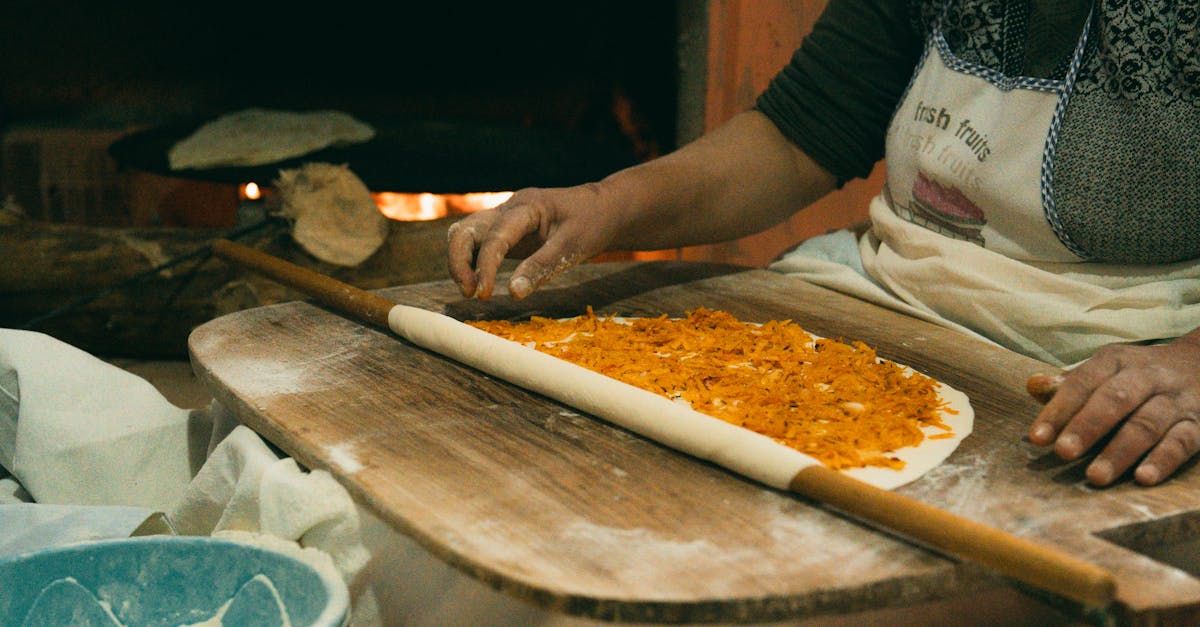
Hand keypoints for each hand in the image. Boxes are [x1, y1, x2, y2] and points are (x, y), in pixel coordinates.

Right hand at [447, 183, 622, 299]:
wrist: (603, 208)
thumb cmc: (592, 223)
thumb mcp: (573, 246)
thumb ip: (542, 267)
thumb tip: (514, 293)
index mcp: (527, 207)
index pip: (496, 235)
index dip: (485, 265)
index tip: (483, 294)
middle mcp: (509, 209)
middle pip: (467, 229)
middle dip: (459, 261)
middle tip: (469, 294)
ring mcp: (505, 218)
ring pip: (467, 234)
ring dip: (461, 261)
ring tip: (470, 292)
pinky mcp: (506, 231)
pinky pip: (479, 243)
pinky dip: (472, 262)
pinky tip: (478, 283)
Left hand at [1028, 333, 1199, 485]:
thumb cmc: (1135, 377)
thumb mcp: (1104, 370)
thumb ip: (1069, 383)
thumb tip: (1033, 386)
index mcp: (1116, 360)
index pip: (1083, 382)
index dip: (1059, 409)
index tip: (1037, 438)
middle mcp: (1147, 376)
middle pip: (1116, 399)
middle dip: (1087, 427)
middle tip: (1063, 453)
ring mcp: (1175, 400)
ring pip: (1147, 424)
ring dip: (1120, 451)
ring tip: (1096, 476)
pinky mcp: (1199, 424)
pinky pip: (1182, 442)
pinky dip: (1163, 460)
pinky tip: (1144, 478)